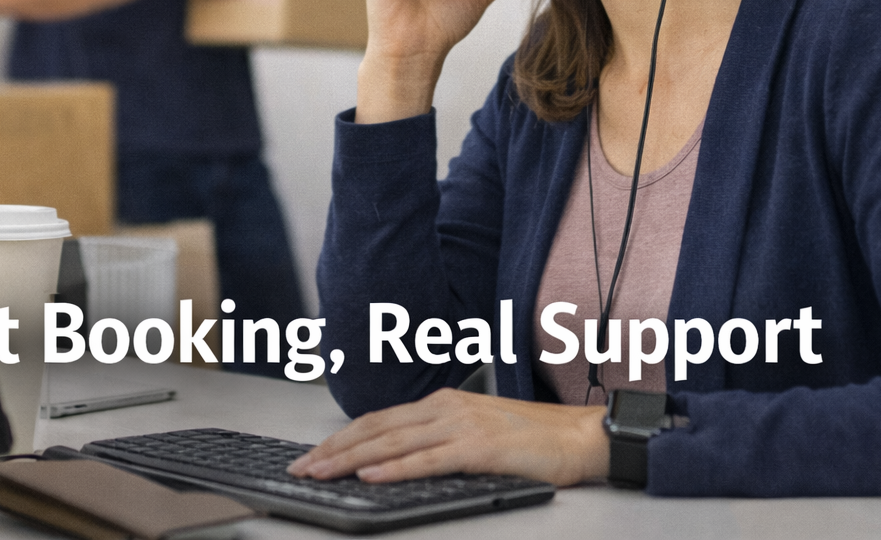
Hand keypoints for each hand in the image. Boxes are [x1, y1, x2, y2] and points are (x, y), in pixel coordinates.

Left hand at [286, 388, 606, 486]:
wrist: (579, 437)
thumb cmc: (532, 440)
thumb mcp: (475, 434)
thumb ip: (438, 442)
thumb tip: (396, 462)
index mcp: (442, 403)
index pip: (378, 420)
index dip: (341, 439)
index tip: (312, 456)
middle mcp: (446, 408)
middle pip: (375, 429)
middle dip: (333, 450)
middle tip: (300, 468)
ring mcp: (461, 425)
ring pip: (392, 443)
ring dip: (350, 460)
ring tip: (321, 473)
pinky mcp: (479, 448)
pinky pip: (427, 460)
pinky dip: (394, 468)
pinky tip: (370, 476)